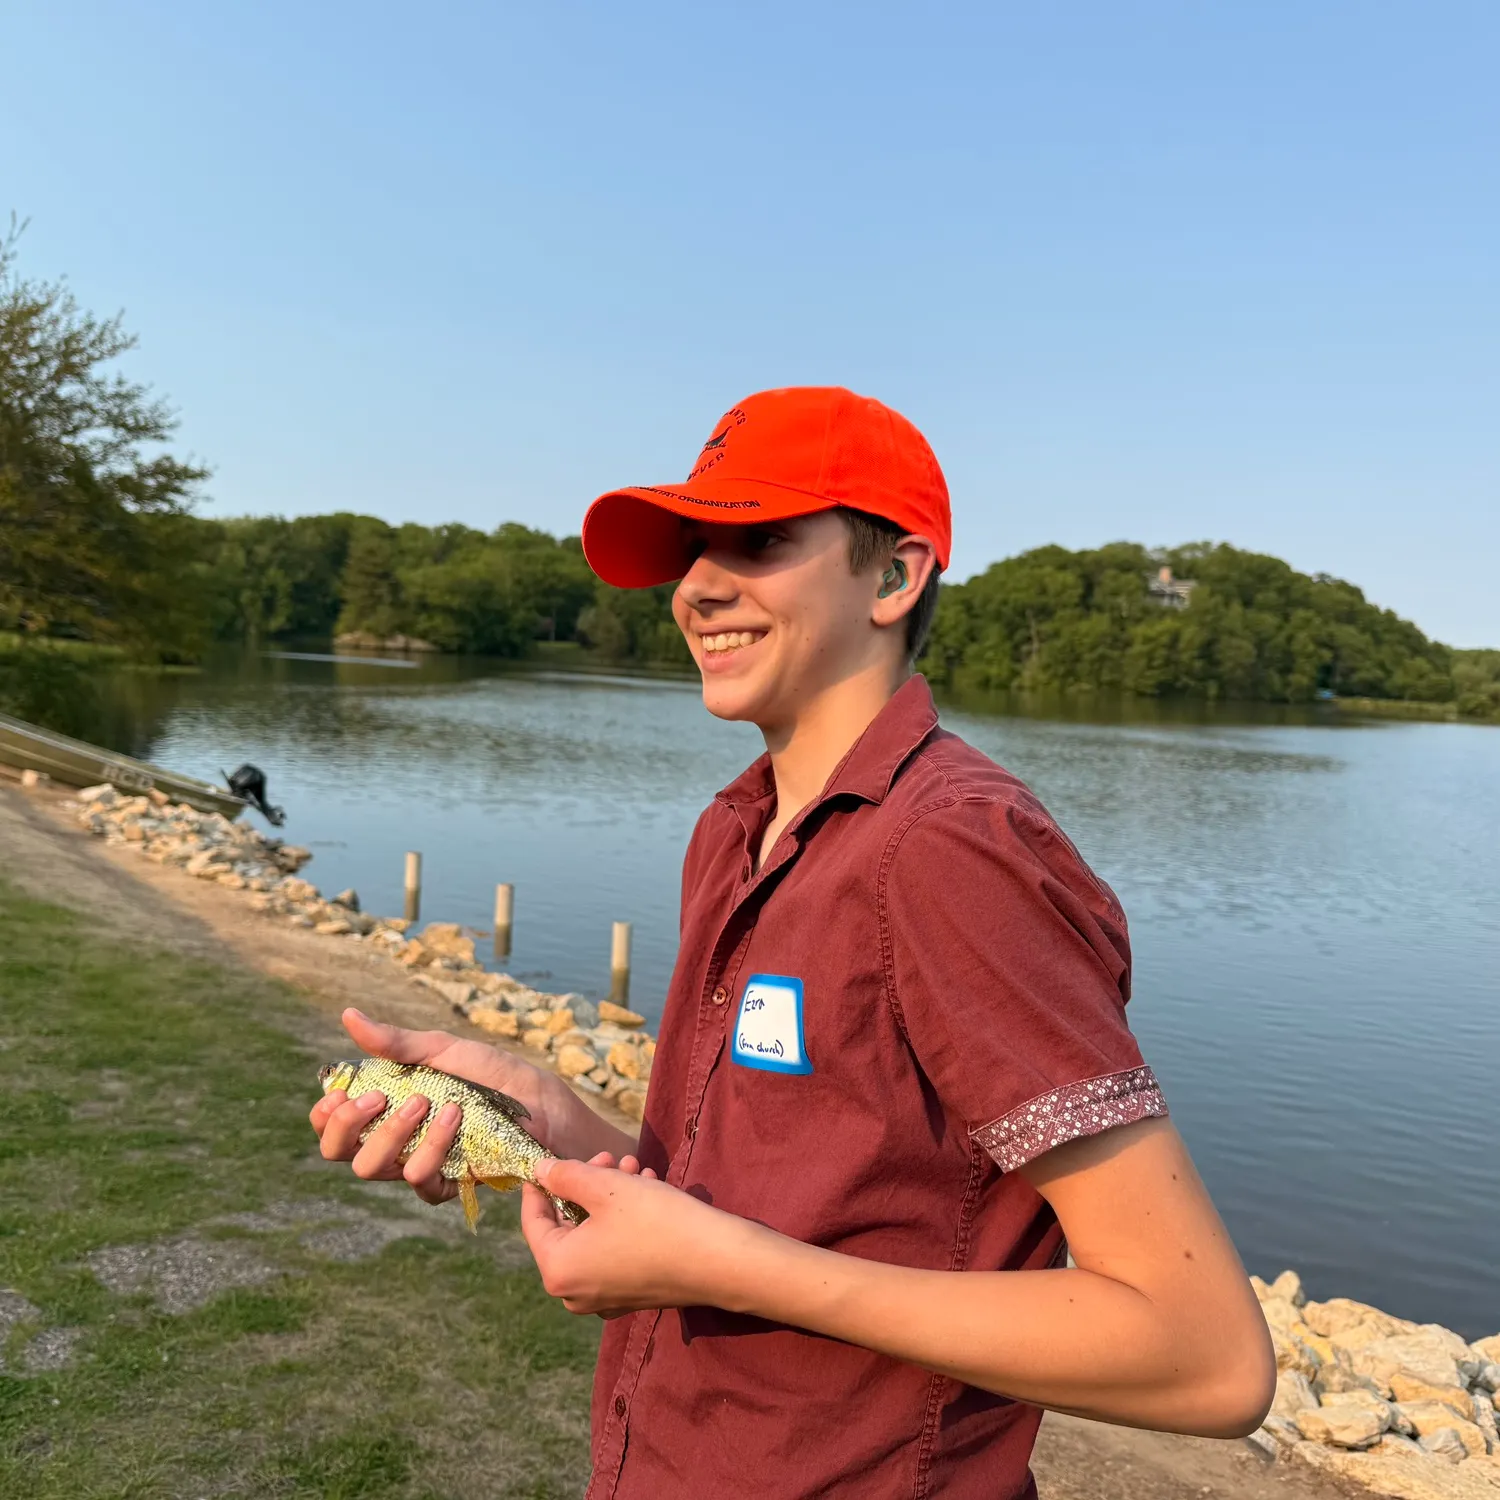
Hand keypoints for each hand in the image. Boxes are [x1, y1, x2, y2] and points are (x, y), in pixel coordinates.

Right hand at [309, 1008, 635, 1206]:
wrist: (546, 1104)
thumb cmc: (499, 1076)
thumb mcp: (447, 1050)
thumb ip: (398, 1043)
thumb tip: (347, 1016)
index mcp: (390, 1107)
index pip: (336, 1125)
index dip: (326, 1116)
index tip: (339, 1094)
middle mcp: (399, 1141)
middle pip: (342, 1154)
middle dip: (348, 1127)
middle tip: (375, 1098)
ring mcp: (422, 1164)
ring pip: (375, 1170)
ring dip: (394, 1134)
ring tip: (428, 1101)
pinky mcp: (449, 1183)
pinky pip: (420, 1182)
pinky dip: (431, 1149)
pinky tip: (454, 1120)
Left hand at [521, 1157, 748, 1318]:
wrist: (716, 1260)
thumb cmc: (655, 1221)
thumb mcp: (606, 1188)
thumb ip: (565, 1176)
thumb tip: (540, 1171)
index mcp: (558, 1270)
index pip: (533, 1220)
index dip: (540, 1184)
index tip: (549, 1157)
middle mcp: (574, 1293)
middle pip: (567, 1226)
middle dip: (588, 1184)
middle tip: (609, 1156)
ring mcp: (604, 1298)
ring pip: (594, 1234)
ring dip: (611, 1197)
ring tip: (636, 1167)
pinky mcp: (631, 1294)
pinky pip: (614, 1251)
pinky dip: (624, 1220)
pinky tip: (649, 1189)